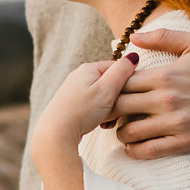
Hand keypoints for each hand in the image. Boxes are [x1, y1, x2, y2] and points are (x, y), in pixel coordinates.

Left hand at [32, 55, 132, 175]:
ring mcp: (74, 90)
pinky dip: (99, 115)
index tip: (128, 98)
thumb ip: (122, 71)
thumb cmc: (82, 111)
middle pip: (110, 83)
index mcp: (88, 68)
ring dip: (110, 109)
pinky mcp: (72, 103)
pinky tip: (99, 124)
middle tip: (115, 112)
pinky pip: (93, 106)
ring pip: (103, 97)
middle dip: (118, 99)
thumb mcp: (107, 90)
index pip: (118, 68)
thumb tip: (133, 55)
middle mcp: (79, 75)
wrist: (56, 133)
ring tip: (106, 121)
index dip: (128, 83)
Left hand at [105, 26, 189, 159]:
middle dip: (110, 109)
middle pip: (121, 106)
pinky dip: (135, 150)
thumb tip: (134, 38)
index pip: (123, 82)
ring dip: (121, 130)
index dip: (113, 86)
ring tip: (123, 127)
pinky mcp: (184, 142)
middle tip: (109, 110)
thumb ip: (163, 37)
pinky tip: (132, 145)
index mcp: (165, 76)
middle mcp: (166, 100)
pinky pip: (150, 150)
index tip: (112, 89)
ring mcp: (175, 123)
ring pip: (130, 131)